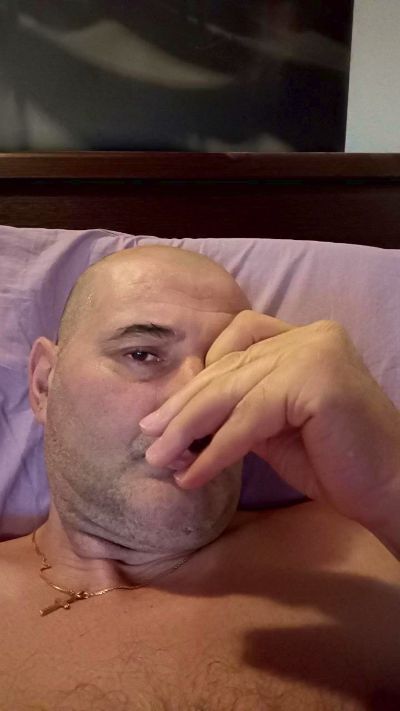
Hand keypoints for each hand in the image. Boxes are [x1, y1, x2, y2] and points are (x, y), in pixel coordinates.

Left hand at [140, 311, 399, 530]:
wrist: (390, 488)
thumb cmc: (335, 461)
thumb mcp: (274, 426)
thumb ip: (237, 408)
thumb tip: (175, 416)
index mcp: (302, 337)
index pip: (234, 345)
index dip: (197, 378)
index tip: (164, 414)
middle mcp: (309, 335)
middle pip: (228, 367)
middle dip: (183, 405)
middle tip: (148, 436)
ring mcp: (315, 352)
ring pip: (232, 390)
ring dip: (188, 427)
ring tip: (159, 458)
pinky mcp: (316, 380)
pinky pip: (249, 417)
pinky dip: (216, 448)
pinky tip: (192, 474)